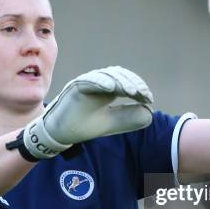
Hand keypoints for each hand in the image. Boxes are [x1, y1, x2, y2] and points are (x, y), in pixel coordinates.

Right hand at [22, 66, 153, 158]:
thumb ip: (128, 118)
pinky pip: (89, 80)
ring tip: (132, 91)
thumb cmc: (83, 126)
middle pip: (118, 75)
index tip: (148, 98)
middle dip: (133, 82)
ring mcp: (86, 82)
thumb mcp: (111, 123)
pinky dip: (100, 81)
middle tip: (143, 94)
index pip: (126, 81)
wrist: (60, 133)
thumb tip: (149, 113)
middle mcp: (98, 83)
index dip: (139, 87)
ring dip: (120, 81)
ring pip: (106, 75)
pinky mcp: (75, 86)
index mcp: (107, 89)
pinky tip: (111, 87)